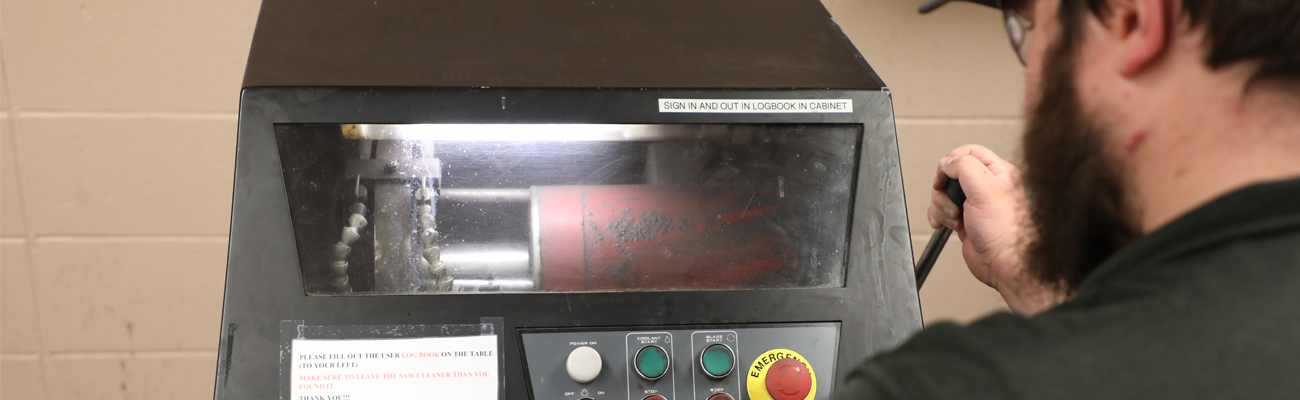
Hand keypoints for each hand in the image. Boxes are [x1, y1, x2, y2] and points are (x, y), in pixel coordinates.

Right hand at [928, 144, 1064, 314]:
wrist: (1004, 263)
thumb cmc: (1004, 231)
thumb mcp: (985, 188)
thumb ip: (963, 166)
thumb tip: (946, 162)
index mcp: (997, 172)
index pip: (968, 152)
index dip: (951, 162)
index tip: (945, 177)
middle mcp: (986, 185)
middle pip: (951, 173)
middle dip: (943, 189)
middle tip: (952, 203)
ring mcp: (974, 203)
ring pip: (943, 193)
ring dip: (941, 205)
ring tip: (954, 218)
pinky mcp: (964, 219)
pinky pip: (942, 210)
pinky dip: (938, 216)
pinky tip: (945, 224)